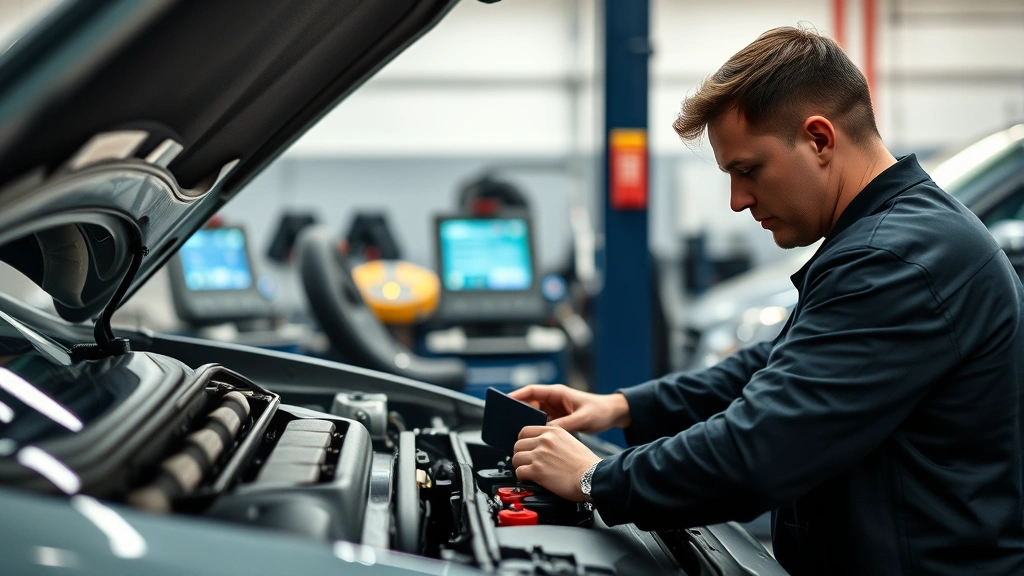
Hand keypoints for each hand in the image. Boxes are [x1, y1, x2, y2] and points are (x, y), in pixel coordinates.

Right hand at [510, 384, 631, 432]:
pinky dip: (537, 429)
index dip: (517, 395)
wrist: (612, 414)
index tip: (505, 401)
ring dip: (527, 422)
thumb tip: (548, 432)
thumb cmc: (600, 411)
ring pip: (535, 414)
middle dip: (518, 412)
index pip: (532, 391)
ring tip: (518, 432)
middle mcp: (554, 400)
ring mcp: (555, 409)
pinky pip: (543, 423)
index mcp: (558, 393)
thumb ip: (565, 425)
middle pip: (530, 403)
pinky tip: (532, 438)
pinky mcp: (558, 419)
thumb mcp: (582, 418)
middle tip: (507, 421)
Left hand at [512, 426, 600, 501]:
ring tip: (528, 472)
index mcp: (553, 431)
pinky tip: (530, 479)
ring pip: (516, 458)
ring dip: (520, 466)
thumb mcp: (570, 441)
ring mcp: (539, 455)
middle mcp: (545, 440)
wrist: (592, 477)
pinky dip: (522, 477)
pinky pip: (519, 472)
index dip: (523, 442)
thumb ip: (554, 440)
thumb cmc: (586, 464)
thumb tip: (541, 446)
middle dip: (521, 455)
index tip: (526, 449)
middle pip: (518, 445)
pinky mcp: (537, 470)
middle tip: (526, 462)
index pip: (525, 431)